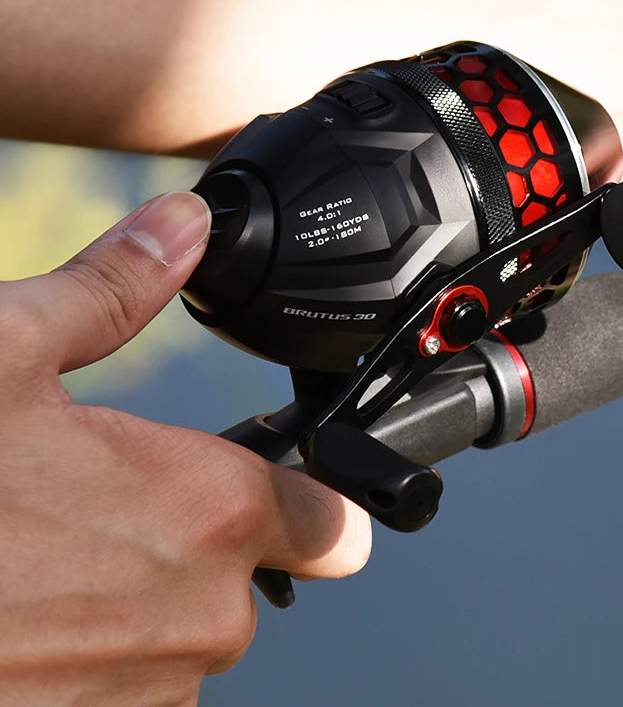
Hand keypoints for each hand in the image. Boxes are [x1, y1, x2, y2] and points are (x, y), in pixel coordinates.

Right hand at [0, 192, 370, 706]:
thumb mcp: (2, 349)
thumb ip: (115, 289)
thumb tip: (187, 225)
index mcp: (207, 511)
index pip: (330, 520)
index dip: (316, 502)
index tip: (297, 495)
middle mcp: (194, 620)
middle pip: (237, 578)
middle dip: (185, 545)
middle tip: (85, 506)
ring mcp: (136, 705)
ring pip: (173, 647)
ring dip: (125, 609)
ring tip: (29, 561)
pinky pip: (116, 698)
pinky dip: (78, 661)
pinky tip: (15, 618)